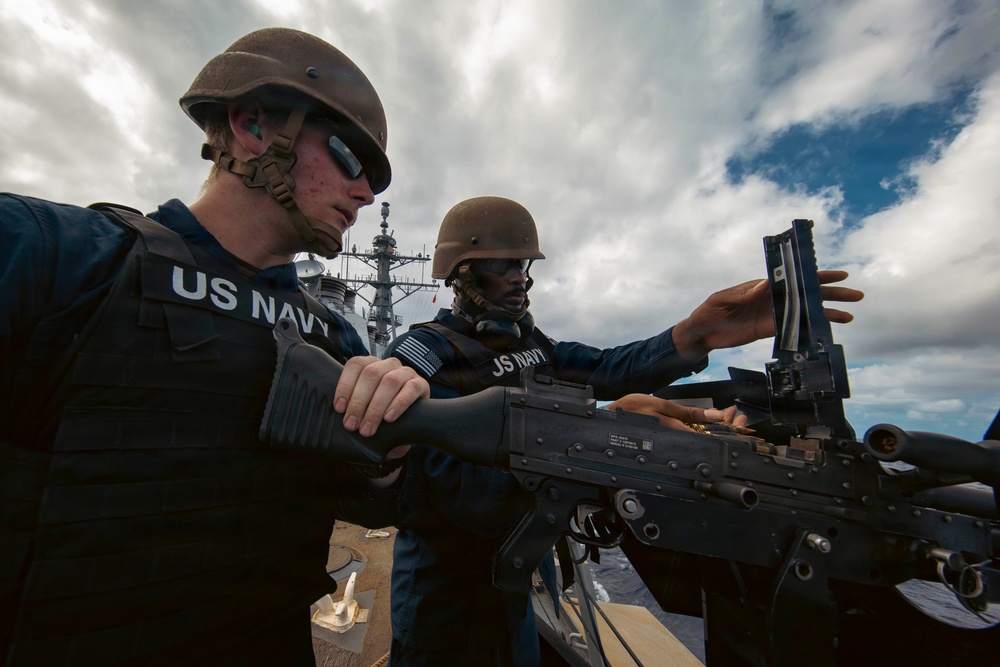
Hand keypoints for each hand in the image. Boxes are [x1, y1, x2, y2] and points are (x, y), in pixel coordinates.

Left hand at [333, 356, 429, 435]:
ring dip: (376, 407)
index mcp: (371, 364)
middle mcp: (388, 364)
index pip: (356, 365)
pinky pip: (410, 389)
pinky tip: (389, 418)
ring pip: (389, 381)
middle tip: (352, 424)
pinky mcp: (421, 384)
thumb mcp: (366, 404)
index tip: (340, 408)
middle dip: (359, 402)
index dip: (345, 385)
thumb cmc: (382, 411)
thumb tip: (338, 413)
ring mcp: (406, 372)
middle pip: (371, 374)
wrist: (410, 420)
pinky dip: (398, 404)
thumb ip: (353, 403)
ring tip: (368, 427)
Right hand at [604, 394, 747, 431]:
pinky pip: (690, 438)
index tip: (742, 423)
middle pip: (711, 439)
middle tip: (738, 418)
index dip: (731, 428)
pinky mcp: (666, 443)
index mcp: (679, 432)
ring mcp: (671, 444)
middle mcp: (677, 442)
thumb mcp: (662, 406)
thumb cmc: (631, 412)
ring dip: (715, 428)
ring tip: (725, 417)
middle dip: (728, 428)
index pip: (713, 434)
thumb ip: (689, 413)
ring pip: (701, 439)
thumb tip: (715, 416)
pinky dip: (701, 430)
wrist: (609, 422)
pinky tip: (704, 424)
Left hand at [671, 270, 863, 359]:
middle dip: (832, 294)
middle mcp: (772, 297)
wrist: (701, 332)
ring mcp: (773, 314)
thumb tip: (766, 284)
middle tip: (856, 295)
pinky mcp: (769, 329)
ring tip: (848, 317)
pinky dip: (810, 329)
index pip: (794, 278)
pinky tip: (826, 332)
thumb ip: (745, 294)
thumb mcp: (724, 300)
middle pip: (807, 294)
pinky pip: (794, 328)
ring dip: (826, 313)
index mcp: (763, 285)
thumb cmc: (709, 311)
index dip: (816, 276)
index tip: (838, 275)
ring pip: (805, 312)